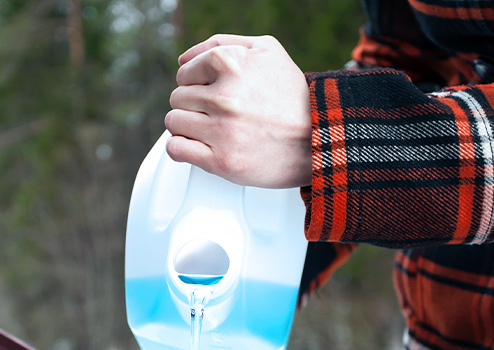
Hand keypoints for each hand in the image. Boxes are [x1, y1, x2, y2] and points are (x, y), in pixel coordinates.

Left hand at [165, 34, 311, 188]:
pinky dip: (182, 148)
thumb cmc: (294, 97)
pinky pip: (176, 149)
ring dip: (187, 127)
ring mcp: (222, 131)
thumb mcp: (267, 51)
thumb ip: (222, 44)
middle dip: (194, 105)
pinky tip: (200, 146)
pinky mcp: (221, 161)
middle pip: (178, 98)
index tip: (212, 93)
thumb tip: (184, 58)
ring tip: (210, 130)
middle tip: (216, 113)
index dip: (196, 83)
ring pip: (173, 122)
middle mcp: (225, 97)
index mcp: (231, 64)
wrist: (320, 139)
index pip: (184, 72)